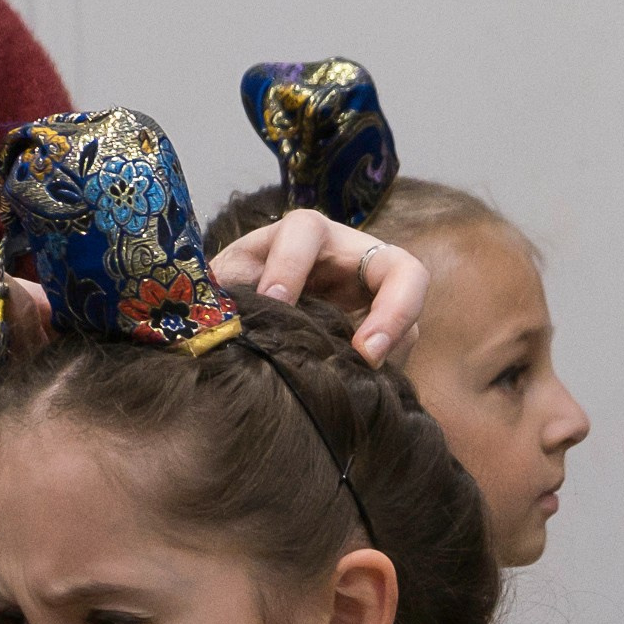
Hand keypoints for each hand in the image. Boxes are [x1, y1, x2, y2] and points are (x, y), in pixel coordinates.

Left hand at [212, 210, 428, 367]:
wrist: (234, 328)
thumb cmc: (226, 300)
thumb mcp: (217, 291)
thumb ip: (217, 299)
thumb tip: (214, 324)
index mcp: (299, 237)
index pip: (305, 232)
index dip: (290, 264)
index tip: (272, 301)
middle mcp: (347, 259)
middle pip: (399, 267)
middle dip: (393, 308)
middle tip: (365, 353)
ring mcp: (371, 298)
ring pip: (408, 314)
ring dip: (393, 344)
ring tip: (365, 376)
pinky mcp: (379, 333)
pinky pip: (397, 350)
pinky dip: (381, 370)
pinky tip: (352, 391)